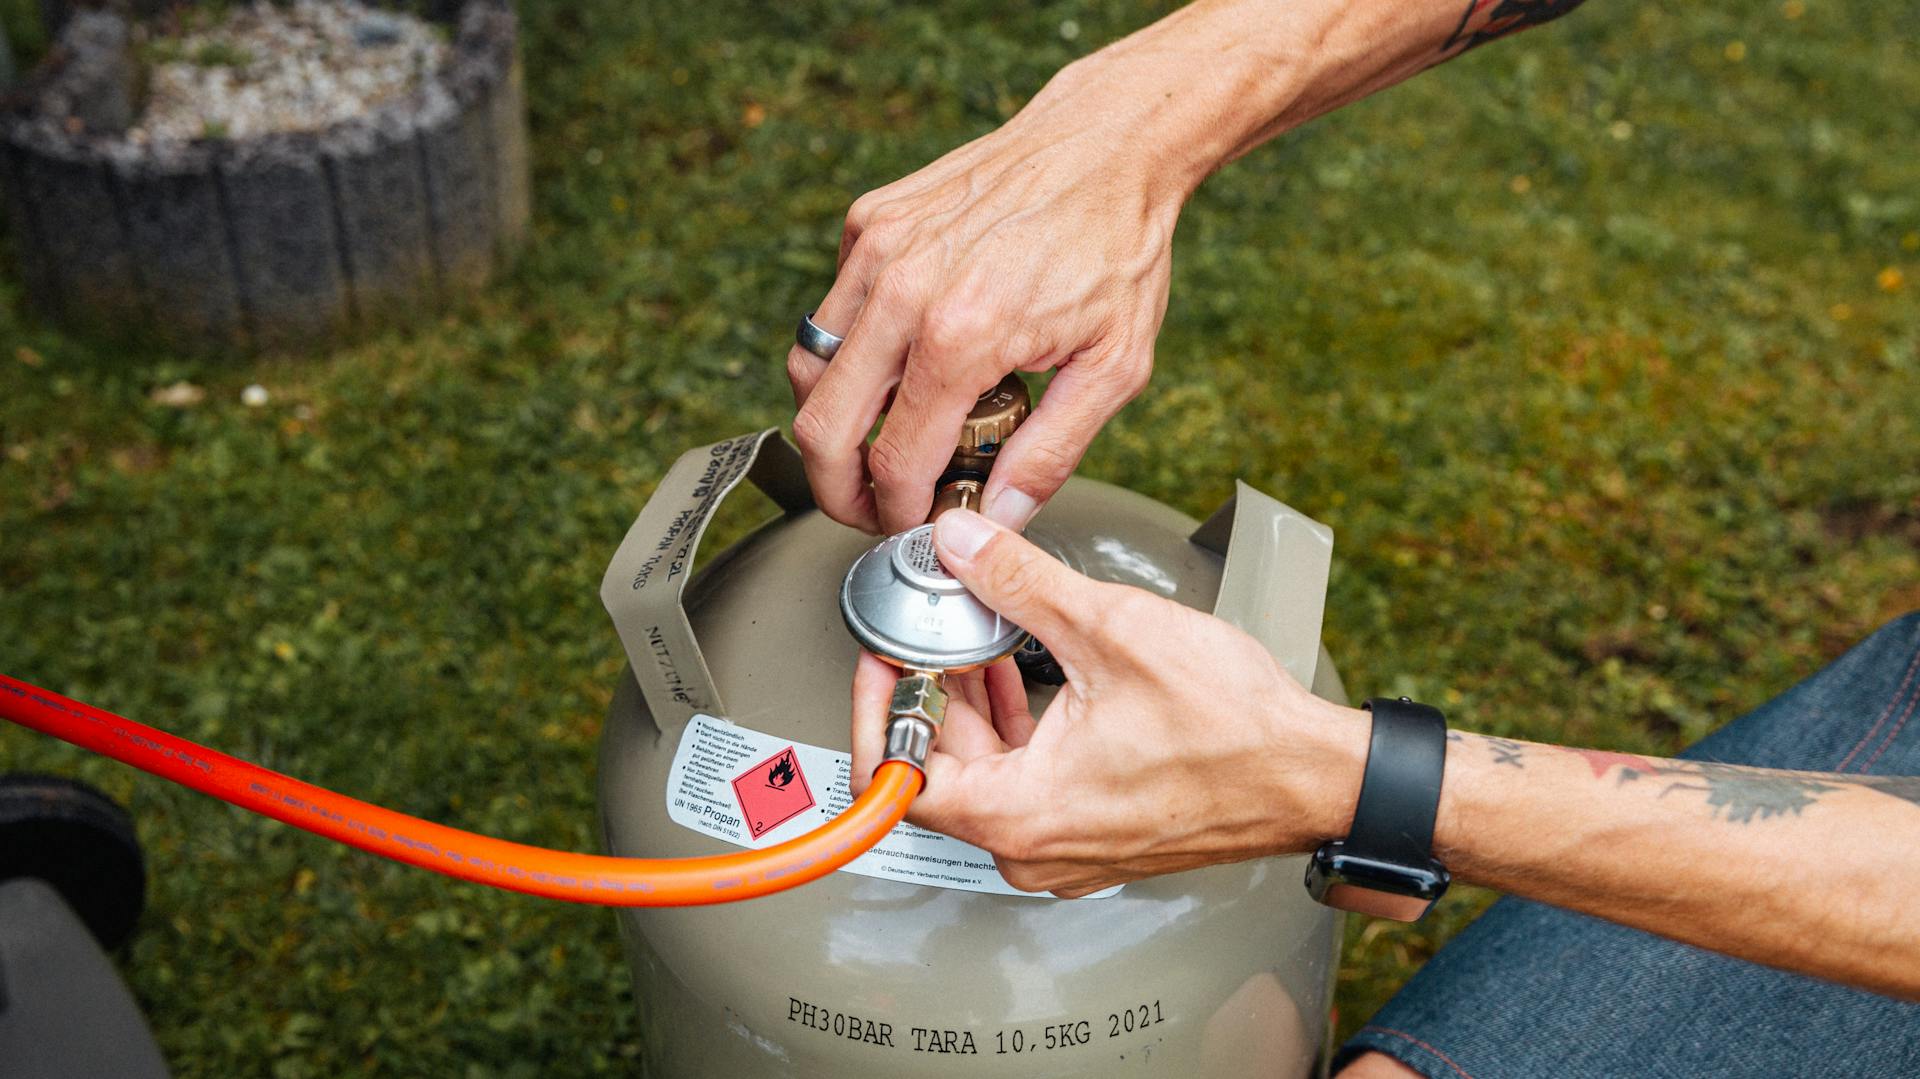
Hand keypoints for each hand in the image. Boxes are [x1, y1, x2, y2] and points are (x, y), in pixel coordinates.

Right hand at [788, 59, 1196, 534]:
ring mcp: (877, 248)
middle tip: (867, 507)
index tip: (912, 523)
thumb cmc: (1116, 246)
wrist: (1107, 145)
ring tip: (880, 442)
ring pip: (809, 370)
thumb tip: (1000, 520)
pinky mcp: (868, 222)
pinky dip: (851, 351)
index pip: (894, 460)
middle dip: (836, 487)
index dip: (898, 512)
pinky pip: (831, 312)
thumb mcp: (1113, 368)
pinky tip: (903, 359)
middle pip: (820, 426)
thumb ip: (1050, 456)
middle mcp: (904, 288)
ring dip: (835, 422)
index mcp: (963, 334)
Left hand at [848, 509, 1366, 895]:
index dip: (878, 704)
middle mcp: (1033, 847)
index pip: (895, 778)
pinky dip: (1015, 724)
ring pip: (982, 772)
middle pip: (937, 767)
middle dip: (930, 686)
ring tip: (978, 633)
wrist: (1312, 774)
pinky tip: (1025, 667)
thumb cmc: (1236, 731)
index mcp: (1019, 815)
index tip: (884, 654)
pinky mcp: (1093, 832)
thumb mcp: (1110, 629)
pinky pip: (1024, 781)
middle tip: (932, 623)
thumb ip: (1018, 581)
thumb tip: (960, 546)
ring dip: (973, 701)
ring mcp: (1064, 846)